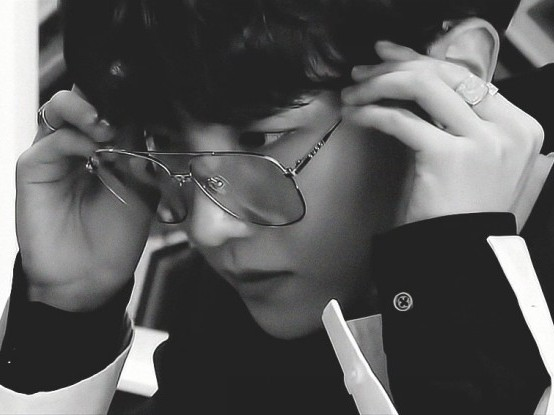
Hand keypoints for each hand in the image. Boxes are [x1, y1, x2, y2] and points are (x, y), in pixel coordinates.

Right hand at [16, 89, 156, 310]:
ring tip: (107, 127)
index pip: (112, 105)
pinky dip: (75, 139)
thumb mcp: (141, 185)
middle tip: (121, 113)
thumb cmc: (118, 232)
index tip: (147, 98)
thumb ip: (138, 149)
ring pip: (61, 107)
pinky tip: (95, 152)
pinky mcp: (33, 167)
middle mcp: (78, 143)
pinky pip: (52, 141)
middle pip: (84, 97)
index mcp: (106, 144)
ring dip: (86, 110)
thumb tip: (139, 113)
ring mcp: (54, 153)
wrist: (91, 272)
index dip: (126, 98)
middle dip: (103, 95)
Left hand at [341, 41, 543, 224]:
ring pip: (424, 87)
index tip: (387, 58)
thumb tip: (415, 82)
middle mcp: (509, 127)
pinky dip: (373, 113)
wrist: (456, 257)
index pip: (466, 76)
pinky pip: (402, 120)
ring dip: (380, 85)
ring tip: (352, 93)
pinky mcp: (450, 156)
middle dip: (395, 67)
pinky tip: (355, 116)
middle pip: (445, 75)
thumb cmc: (457, 212)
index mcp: (519, 125)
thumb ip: (456, 122)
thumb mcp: (468, 159)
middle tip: (361, 72)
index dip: (421, 61)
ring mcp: (484, 141)